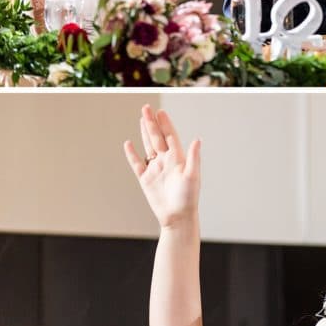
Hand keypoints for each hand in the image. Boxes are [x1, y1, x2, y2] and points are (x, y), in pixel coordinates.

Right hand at [124, 105, 200, 228]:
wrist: (177, 218)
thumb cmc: (188, 199)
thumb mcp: (192, 177)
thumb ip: (193, 158)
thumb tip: (197, 139)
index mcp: (178, 160)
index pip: (170, 137)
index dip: (165, 124)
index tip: (160, 111)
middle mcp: (166, 162)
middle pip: (157, 138)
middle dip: (151, 123)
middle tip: (146, 107)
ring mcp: (155, 170)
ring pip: (148, 147)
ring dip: (145, 133)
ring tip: (141, 119)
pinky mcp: (146, 180)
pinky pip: (137, 164)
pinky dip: (132, 154)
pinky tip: (128, 143)